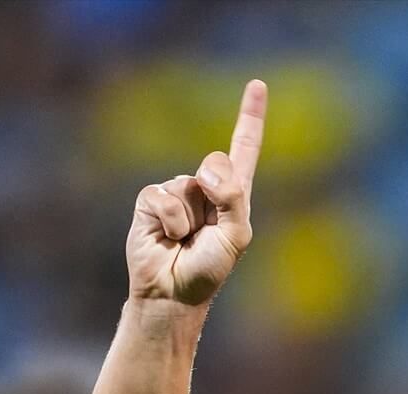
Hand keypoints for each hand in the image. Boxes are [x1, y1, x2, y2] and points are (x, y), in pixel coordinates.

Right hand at [127, 79, 266, 305]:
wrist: (173, 294)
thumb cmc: (207, 270)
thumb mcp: (235, 236)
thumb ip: (232, 197)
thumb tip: (206, 170)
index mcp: (233, 195)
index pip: (243, 148)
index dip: (250, 117)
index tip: (257, 85)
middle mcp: (205, 188)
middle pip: (217, 163)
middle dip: (217, 193)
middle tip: (207, 231)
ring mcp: (176, 192)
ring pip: (189, 185)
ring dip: (190, 220)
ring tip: (185, 241)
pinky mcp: (150, 201)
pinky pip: (164, 198)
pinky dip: (170, 222)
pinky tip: (167, 238)